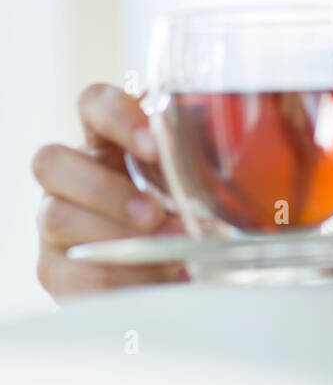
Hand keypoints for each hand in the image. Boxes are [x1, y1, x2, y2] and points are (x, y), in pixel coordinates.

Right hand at [32, 83, 188, 299]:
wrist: (174, 281)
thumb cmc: (185, 221)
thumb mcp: (195, 190)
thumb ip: (200, 172)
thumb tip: (231, 167)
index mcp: (107, 143)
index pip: (93, 104)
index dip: (117, 117)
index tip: (154, 146)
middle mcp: (71, 178)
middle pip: (50, 161)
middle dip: (104, 189)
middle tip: (154, 214)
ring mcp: (55, 224)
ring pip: (56, 217)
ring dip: (114, 236)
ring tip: (167, 252)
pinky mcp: (56, 271)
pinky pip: (74, 272)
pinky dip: (121, 278)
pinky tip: (157, 280)